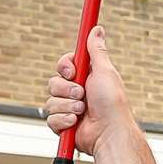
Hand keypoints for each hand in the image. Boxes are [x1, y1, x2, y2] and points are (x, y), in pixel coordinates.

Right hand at [43, 27, 134, 156]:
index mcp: (86, 78)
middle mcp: (76, 92)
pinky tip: (75, 123)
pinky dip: (63, 120)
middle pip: (53, 82)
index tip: (71, 71)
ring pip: (50, 100)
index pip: (64, 65)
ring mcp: (69, 109)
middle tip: (81, 94)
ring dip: (67, 106)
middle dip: (66, 89)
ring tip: (82, 112)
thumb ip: (96, 51)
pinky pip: (50, 118)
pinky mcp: (63, 124)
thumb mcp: (105, 71)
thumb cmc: (112, 104)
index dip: (64, 67)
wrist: (109, 134)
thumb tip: (97, 29)